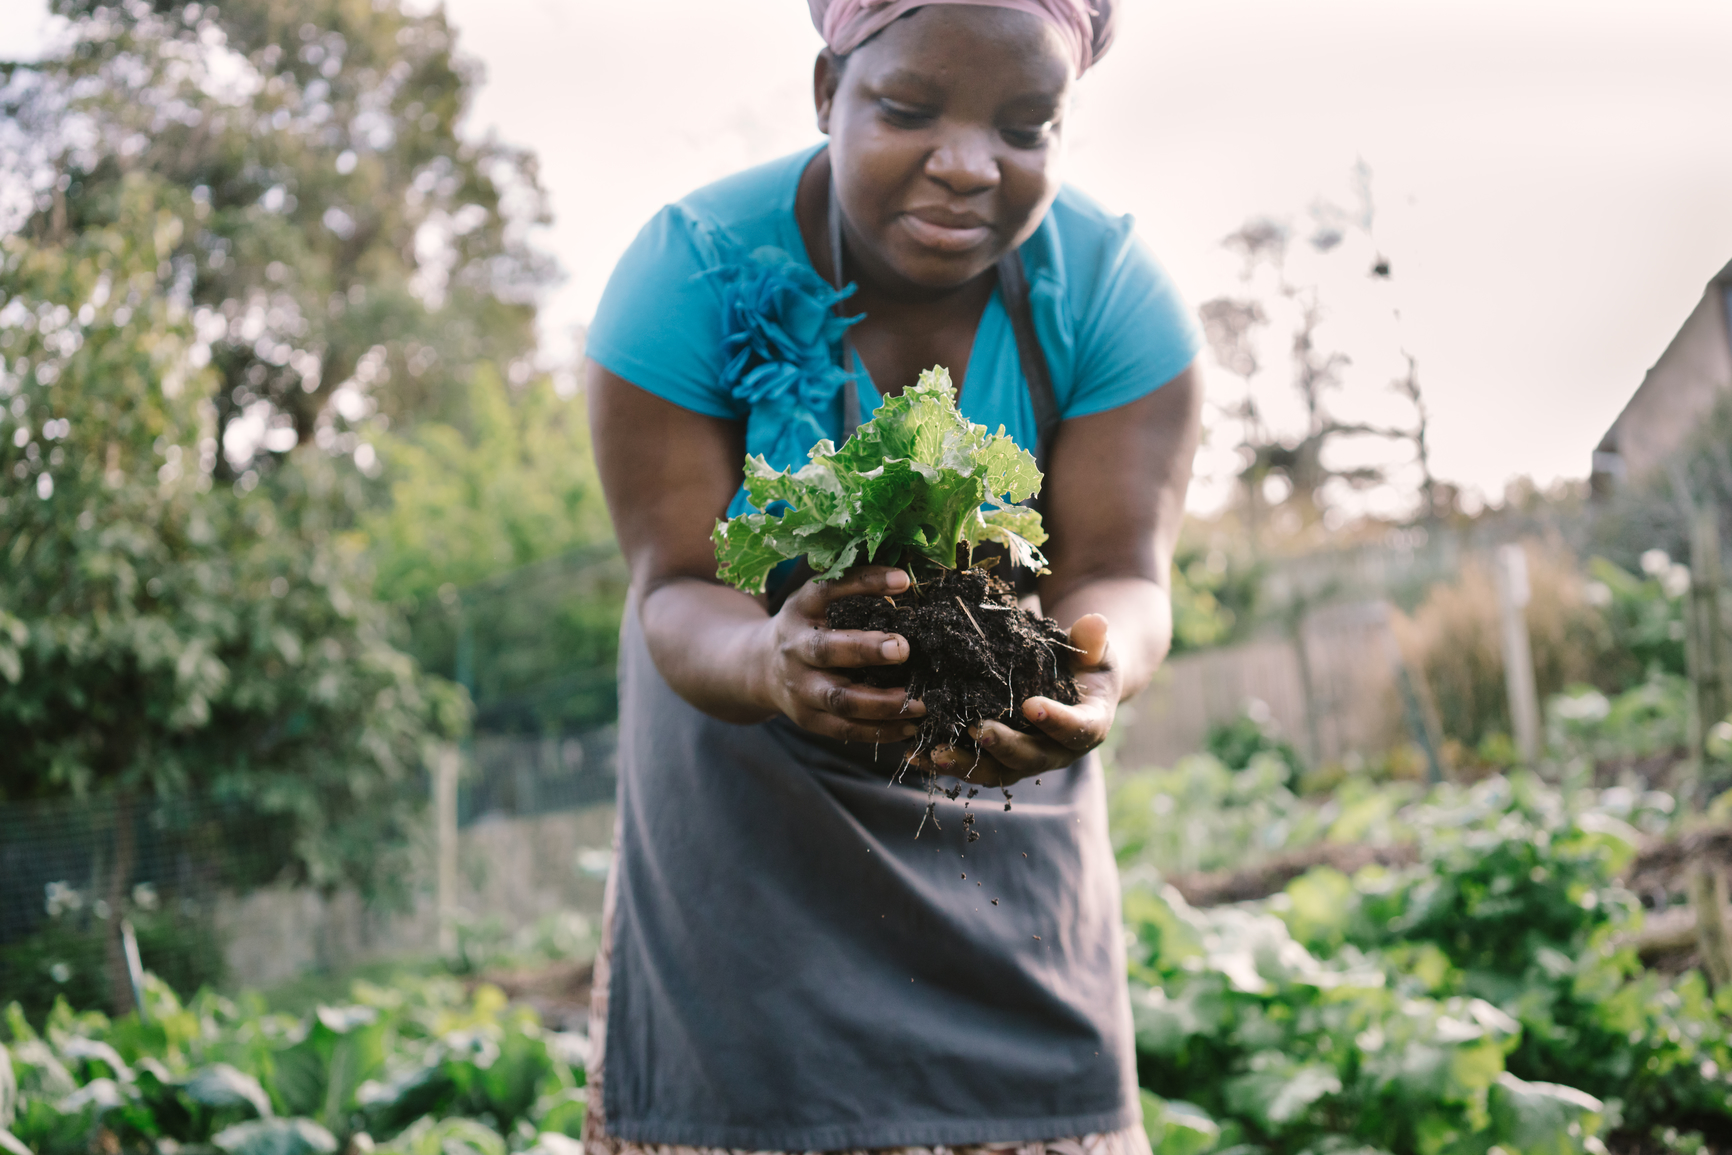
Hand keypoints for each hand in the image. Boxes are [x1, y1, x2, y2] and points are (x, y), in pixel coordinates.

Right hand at [752, 565, 925, 742]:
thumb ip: (853, 589)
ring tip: (921, 702)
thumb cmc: (808, 627)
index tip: (903, 580)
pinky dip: (880, 731)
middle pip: (826, 650)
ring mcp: (800, 688)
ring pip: (840, 699)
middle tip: (902, 648)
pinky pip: (845, 729)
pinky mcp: (809, 718)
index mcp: (801, 609)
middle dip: (865, 650)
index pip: (828, 590)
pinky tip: (910, 726)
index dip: (864, 583)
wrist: (761, 667)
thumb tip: (906, 580)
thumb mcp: (818, 601)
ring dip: (883, 702)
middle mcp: (795, 648)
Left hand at [927, 614, 1118, 786]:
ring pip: (996, 771)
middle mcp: (1058, 752)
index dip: (1057, 721)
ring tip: (933, 752)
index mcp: (1089, 725)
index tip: (1032, 706)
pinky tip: (914, 753)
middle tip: (975, 729)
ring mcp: (1027, 760)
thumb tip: (1095, 622)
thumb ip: (1093, 640)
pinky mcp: (1000, 760)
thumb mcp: (1094, 648)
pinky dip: (945, 762)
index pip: (1078, 729)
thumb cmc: (1085, 661)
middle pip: (1032, 758)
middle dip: (1002, 746)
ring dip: (964, 764)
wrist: (1075, 685)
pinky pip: (973, 766)